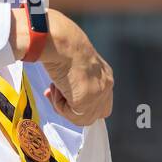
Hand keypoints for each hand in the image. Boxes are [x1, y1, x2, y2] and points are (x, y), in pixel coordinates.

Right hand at [37, 9, 113, 126]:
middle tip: (55, 93)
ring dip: (64, 106)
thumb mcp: (74, 65)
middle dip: (73, 108)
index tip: (64, 93)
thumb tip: (63, 93)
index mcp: (104, 74)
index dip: (80, 102)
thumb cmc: (63, 47)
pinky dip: (59, 105)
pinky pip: (71, 115)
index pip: (100, 102)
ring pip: (81, 117)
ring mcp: (98, 94)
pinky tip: (55, 88)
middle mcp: (106, 85)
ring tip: (54, 87)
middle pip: (93, 114)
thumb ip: (75, 82)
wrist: (61, 43)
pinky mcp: (86, 101)